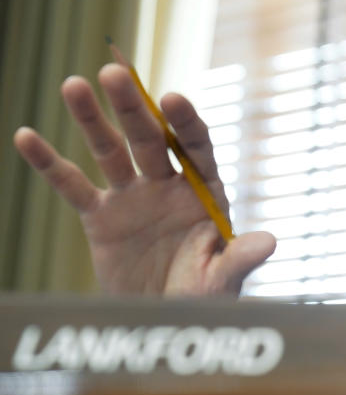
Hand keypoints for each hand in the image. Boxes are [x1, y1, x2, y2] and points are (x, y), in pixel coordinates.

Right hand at [13, 64, 274, 295]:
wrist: (164, 321)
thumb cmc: (204, 296)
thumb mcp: (223, 279)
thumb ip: (240, 258)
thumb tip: (269, 242)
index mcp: (204, 190)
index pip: (196, 147)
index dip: (185, 122)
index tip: (173, 98)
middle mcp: (168, 184)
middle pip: (149, 138)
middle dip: (133, 107)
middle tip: (114, 72)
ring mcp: (133, 196)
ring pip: (110, 150)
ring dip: (93, 119)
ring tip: (74, 84)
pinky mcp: (101, 216)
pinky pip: (72, 185)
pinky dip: (50, 163)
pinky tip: (27, 137)